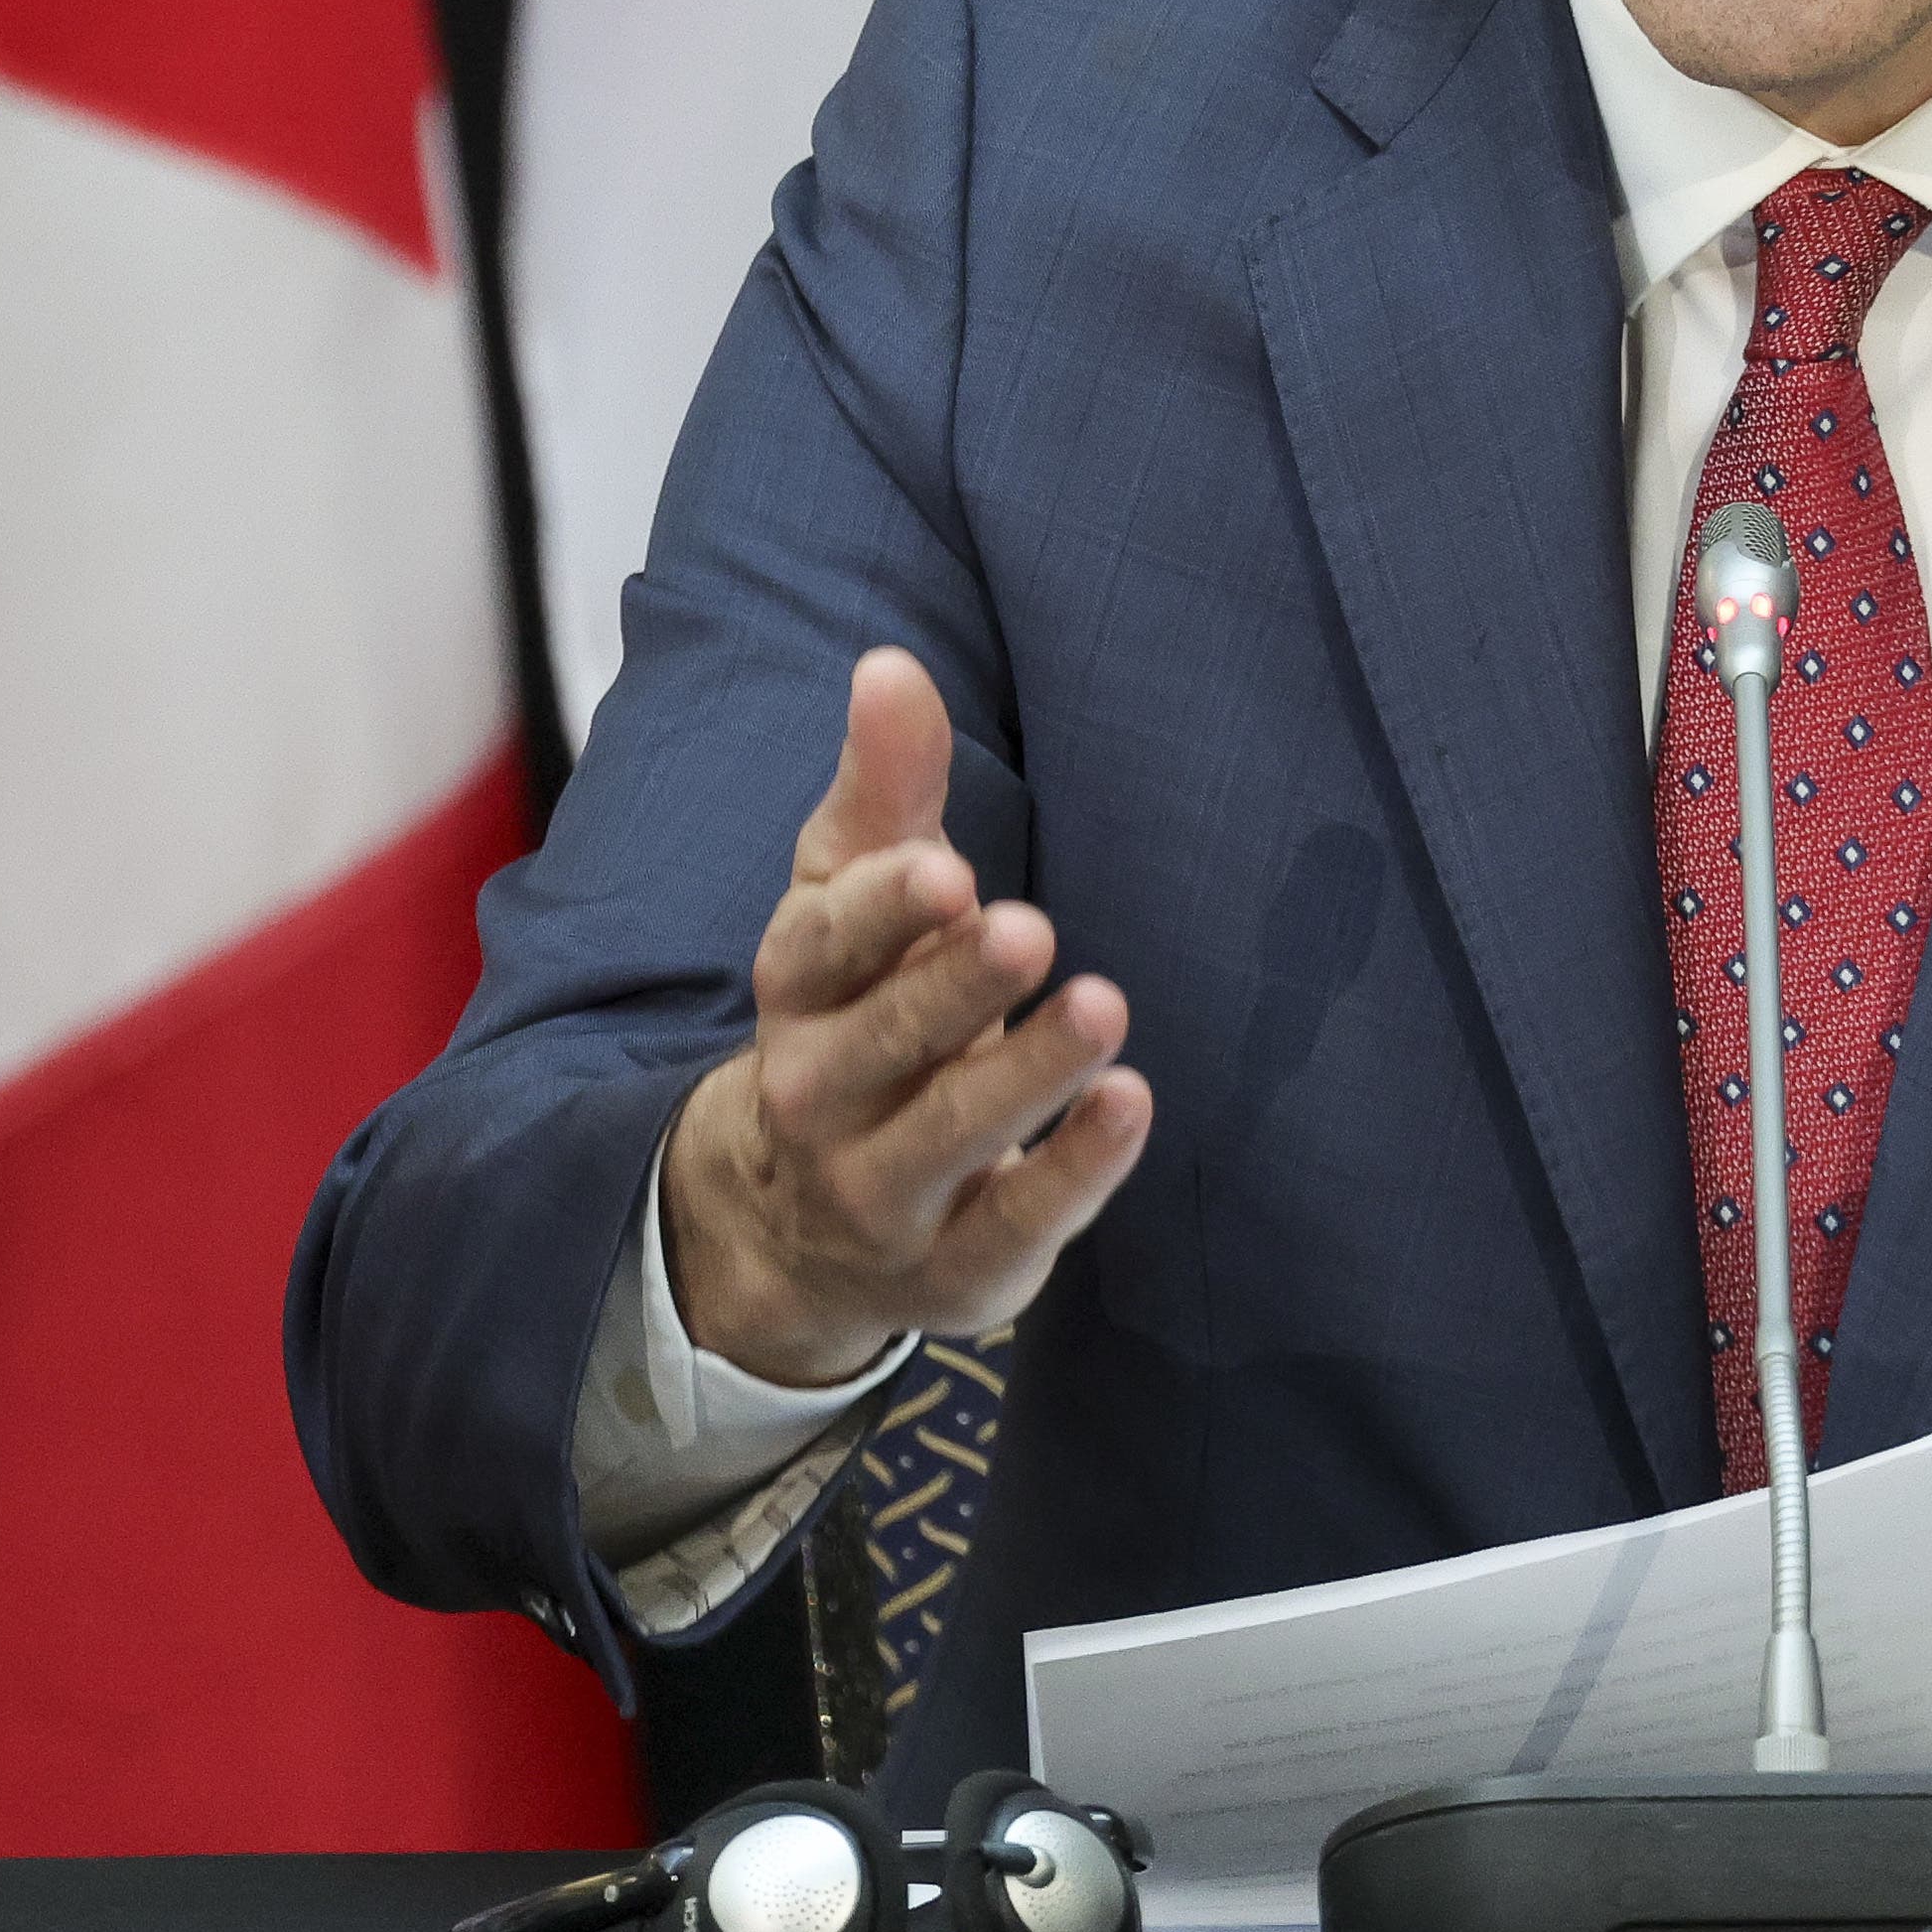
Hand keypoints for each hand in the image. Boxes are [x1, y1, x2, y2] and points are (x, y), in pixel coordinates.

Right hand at [658, 648, 1153, 1386]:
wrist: (800, 1219)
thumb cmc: (857, 1011)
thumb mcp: (855, 897)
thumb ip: (886, 789)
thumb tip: (889, 664)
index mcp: (799, 992)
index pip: (825, 947)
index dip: (881, 911)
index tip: (944, 870)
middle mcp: (823, 1096)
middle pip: (885, 1043)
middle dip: (954, 988)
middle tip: (1030, 927)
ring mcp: (884, 1192)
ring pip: (949, 1135)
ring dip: (1028, 1073)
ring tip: (1104, 1006)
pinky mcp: (957, 1268)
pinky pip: (1013, 1221)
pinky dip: (1072, 1171)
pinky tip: (1133, 1106)